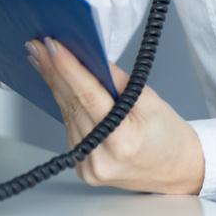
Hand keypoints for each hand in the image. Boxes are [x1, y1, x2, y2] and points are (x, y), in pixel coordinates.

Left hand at [26, 38, 203, 194]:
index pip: (87, 95)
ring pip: (66, 115)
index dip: (67, 67)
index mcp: (122, 141)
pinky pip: (70, 128)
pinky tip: (58, 85)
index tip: (51, 45)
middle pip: (71, 104)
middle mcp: (102, 158)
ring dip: (54, 85)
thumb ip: (116, 79)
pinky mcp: (83, 169)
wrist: (178, 170)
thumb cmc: (168, 136)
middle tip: (38, 45)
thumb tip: (88, 57)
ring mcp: (90, 167)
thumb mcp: (151, 100)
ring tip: (42, 59)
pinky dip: (65, 104)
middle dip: (53, 70)